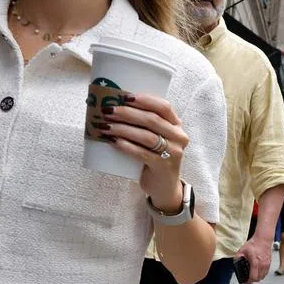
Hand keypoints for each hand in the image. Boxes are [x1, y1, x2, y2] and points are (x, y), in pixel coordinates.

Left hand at [101, 93, 187, 210]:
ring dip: (123, 129)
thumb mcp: (157, 138)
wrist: (164, 186)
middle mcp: (178, 137)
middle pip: (152, 120)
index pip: (164, 107)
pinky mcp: (162, 166)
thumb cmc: (155, 157)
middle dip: (127, 113)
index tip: (125, 96)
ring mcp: (172, 153)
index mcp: (176, 126)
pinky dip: (126, 146)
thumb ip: (146, 124)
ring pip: (146, 136)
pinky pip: (142, 153)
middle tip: (108, 111)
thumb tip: (114, 107)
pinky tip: (114, 142)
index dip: (144, 100)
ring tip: (106, 126)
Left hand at [236, 237, 272, 283]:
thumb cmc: (254, 244)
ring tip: (252, 276)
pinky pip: (265, 273)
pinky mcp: (269, 264)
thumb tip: (235, 264)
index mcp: (255, 262)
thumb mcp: (242, 250)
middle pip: (258, 279)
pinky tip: (257, 272)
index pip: (253, 277)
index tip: (245, 281)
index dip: (248, 281)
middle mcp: (262, 265)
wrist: (263, 240)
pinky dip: (261, 274)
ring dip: (257, 278)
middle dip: (252, 280)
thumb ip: (237, 258)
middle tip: (247, 279)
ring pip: (262, 277)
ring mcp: (266, 265)